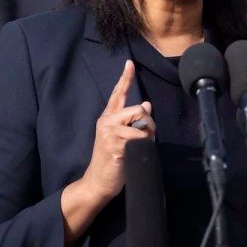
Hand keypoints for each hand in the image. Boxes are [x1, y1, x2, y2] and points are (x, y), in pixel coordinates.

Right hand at [82, 60, 155, 200]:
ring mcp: (109, 132)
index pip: (117, 94)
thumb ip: (132, 122)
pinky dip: (144, 147)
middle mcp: (107, 121)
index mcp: (108, 118)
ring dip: (148, 137)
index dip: (125, 78)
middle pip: (139, 109)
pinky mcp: (114, 144)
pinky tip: (133, 155)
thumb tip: (147, 104)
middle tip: (146, 138)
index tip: (129, 64)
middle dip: (149, 123)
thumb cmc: (112, 161)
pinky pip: (140, 139)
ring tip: (139, 149)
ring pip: (142, 123)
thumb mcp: (123, 139)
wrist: (98, 183)